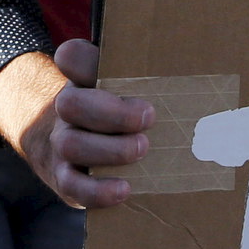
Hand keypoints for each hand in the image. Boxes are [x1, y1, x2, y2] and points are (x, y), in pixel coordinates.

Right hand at [0, 38, 155, 210]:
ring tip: (142, 149)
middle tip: (148, 118)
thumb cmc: (116, 117)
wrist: (75, 149)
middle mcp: (68, 110)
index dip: (80, 59)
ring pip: (72, 145)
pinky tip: (124, 189)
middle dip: (113, 113)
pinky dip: (99, 191)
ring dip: (111, 149)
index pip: (74, 57)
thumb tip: (184, 69)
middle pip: (71, 104)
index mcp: (83, 81)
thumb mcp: (127, 93)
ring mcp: (63, 144)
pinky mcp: (66, 179)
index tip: (108, 71)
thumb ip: (143, 79)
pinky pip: (74, 187)